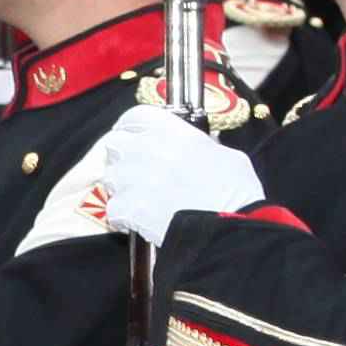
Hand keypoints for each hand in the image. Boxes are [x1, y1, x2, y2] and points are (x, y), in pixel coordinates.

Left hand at [86, 102, 267, 247]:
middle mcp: (146, 149)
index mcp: (172, 132)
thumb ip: (202, 146)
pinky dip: (123, 216)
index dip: (132, 126)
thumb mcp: (226, 155)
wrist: (226, 228)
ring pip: (110, 177)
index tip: (134, 134)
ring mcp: (131, 178)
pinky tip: (139, 221)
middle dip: (122, 155)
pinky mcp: (125, 207)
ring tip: (143, 198)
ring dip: (121, 186)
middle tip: (137, 170)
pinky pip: (113, 209)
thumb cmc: (235, 193)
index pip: (136, 116)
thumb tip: (200, 147)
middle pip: (115, 143)